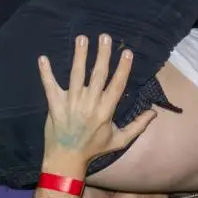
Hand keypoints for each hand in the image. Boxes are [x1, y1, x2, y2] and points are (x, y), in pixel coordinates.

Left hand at [39, 34, 156, 174]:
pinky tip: (43, 58)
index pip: (117, 85)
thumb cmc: (94, 149)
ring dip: (79, 56)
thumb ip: (137, 126)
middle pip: (98, 75)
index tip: (127, 52)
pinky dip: (46, 73)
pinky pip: (49, 86)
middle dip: (102, 54)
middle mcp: (89, 104)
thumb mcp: (119, 140)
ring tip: (81, 38)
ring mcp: (70, 103)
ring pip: (76, 75)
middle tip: (105, 37)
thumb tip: (154, 113)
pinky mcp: (54, 105)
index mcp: (105, 111)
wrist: (66, 160)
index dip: (123, 68)